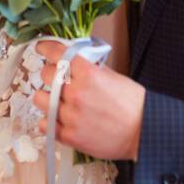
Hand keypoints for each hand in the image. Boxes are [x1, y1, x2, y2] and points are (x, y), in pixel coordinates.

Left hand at [31, 40, 145, 160]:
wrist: (143, 132)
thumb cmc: (133, 105)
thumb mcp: (113, 76)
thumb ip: (91, 68)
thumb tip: (74, 61)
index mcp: (88, 74)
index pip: (57, 53)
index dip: (46, 48)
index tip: (42, 47)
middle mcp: (76, 92)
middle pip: (46, 74)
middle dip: (50, 74)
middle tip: (57, 79)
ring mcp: (71, 115)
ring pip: (39, 99)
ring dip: (46, 98)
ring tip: (57, 101)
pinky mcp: (69, 135)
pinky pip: (44, 124)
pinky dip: (49, 121)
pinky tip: (58, 119)